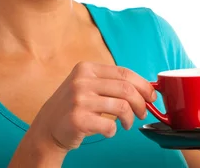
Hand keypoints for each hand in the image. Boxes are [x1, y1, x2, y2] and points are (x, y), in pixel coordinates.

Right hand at [28, 62, 155, 153]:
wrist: (47, 127)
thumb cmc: (74, 106)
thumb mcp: (88, 85)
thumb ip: (111, 83)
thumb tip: (145, 89)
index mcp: (87, 68)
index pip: (124, 73)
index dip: (143, 85)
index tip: (151, 96)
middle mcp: (82, 81)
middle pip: (126, 89)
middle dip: (141, 103)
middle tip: (142, 113)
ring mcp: (79, 99)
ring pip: (121, 107)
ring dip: (129, 119)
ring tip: (126, 124)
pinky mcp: (78, 119)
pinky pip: (109, 125)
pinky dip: (113, 131)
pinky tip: (108, 130)